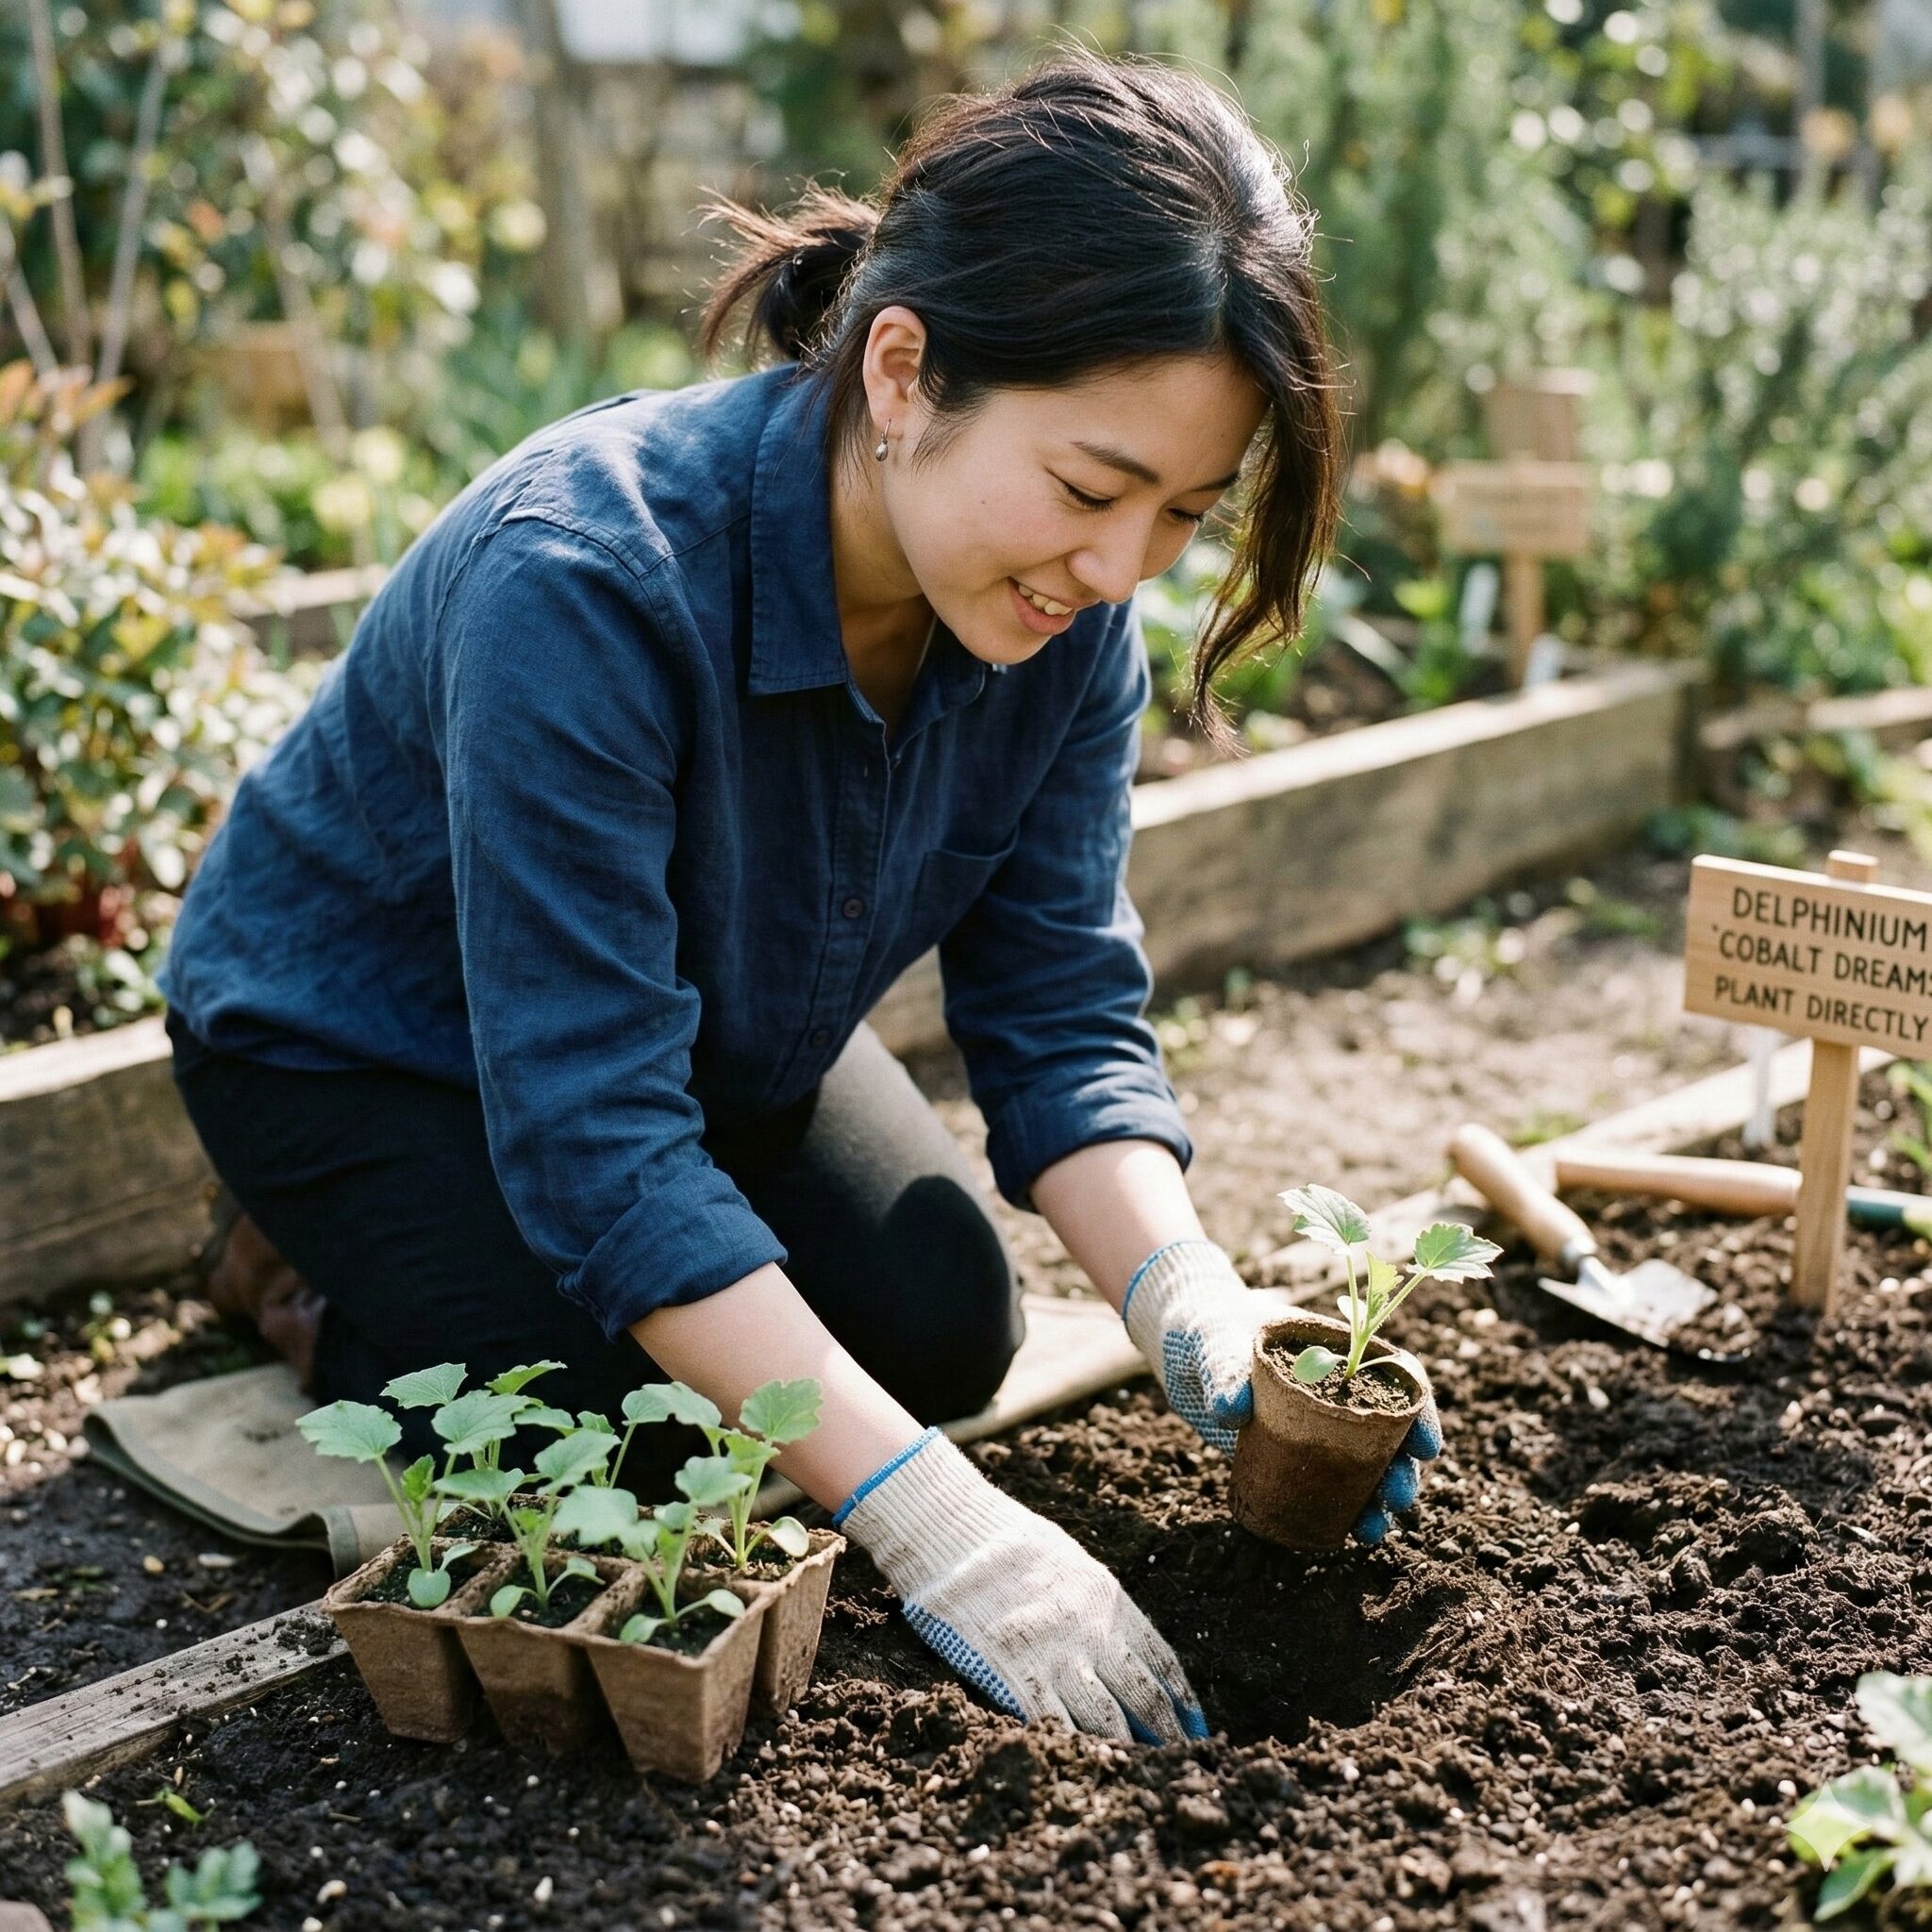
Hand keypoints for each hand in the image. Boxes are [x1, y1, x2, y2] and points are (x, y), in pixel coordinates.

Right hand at [836, 1428, 1205, 1741]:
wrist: (963, 1537)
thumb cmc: (1016, 1545)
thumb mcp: (1075, 1565)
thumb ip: (1101, 1606)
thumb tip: (1123, 1644)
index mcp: (1111, 1602)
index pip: (1161, 1660)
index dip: (1181, 1698)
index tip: (1193, 1724)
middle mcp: (1093, 1633)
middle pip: (1142, 1697)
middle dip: (1165, 1733)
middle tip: (1178, 1760)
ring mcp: (1056, 1658)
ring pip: (1106, 1720)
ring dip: (1126, 1749)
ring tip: (1139, 1771)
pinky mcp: (1018, 1678)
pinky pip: (1055, 1724)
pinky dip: (1074, 1747)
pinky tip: (1085, 1763)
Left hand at [1121, 1239, 1441, 1542]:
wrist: (1186, 1348)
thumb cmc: (1212, 1328)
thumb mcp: (1217, 1340)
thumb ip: (1224, 1369)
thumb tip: (1230, 1408)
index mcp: (1338, 1350)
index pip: (1396, 1378)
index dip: (1419, 1412)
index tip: (1425, 1448)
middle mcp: (1338, 1391)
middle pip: (1388, 1431)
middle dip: (1401, 1468)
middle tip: (1398, 1499)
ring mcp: (1318, 1425)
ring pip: (1363, 1464)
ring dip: (1375, 1498)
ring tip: (1372, 1529)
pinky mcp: (1293, 1454)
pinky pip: (1326, 1483)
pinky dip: (1339, 1507)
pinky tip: (1342, 1533)